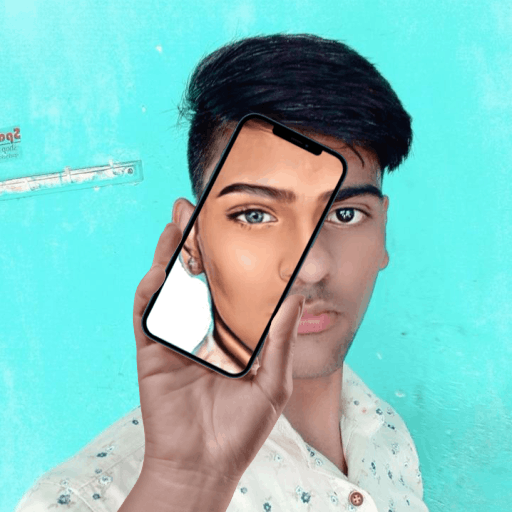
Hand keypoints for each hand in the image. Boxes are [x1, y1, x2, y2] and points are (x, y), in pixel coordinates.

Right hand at [133, 223, 304, 487]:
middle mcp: (202, 329)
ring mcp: (176, 337)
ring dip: (171, 253)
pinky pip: (149, 314)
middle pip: (197, 278)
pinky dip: (153, 288)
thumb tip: (298, 296)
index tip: (238, 228)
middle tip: (198, 210)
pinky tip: (161, 264)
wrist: (205, 464)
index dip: (230, 257)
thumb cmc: (241, 429)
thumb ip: (280, 339)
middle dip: (195, 242)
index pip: (229, 287)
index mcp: (230, 334)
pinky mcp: (153, 351)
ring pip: (172, 287)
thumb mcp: (273, 381)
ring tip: (178, 221)